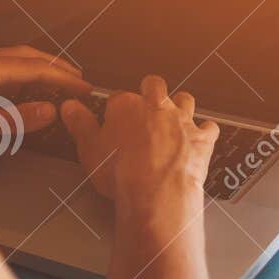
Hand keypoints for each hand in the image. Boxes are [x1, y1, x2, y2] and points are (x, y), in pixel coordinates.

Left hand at [0, 46, 89, 149]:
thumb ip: (13, 120)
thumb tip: (51, 111)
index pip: (34, 67)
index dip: (62, 76)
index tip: (84, 86)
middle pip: (24, 55)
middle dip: (53, 65)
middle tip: (76, 79)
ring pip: (7, 59)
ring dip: (33, 68)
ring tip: (51, 83)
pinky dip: (13, 74)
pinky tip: (12, 90)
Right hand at [61, 76, 218, 233]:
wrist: (156, 192)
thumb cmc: (121, 172)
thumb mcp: (89, 148)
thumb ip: (79, 124)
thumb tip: (69, 106)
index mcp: (126, 106)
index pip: (118, 97)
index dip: (116, 108)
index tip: (113, 119)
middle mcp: (156, 106)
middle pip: (154, 86)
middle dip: (150, 91)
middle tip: (146, 104)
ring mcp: (182, 121)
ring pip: (185, 99)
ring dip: (180, 105)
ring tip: (173, 116)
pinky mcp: (201, 139)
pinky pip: (209, 127)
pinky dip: (205, 131)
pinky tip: (200, 137)